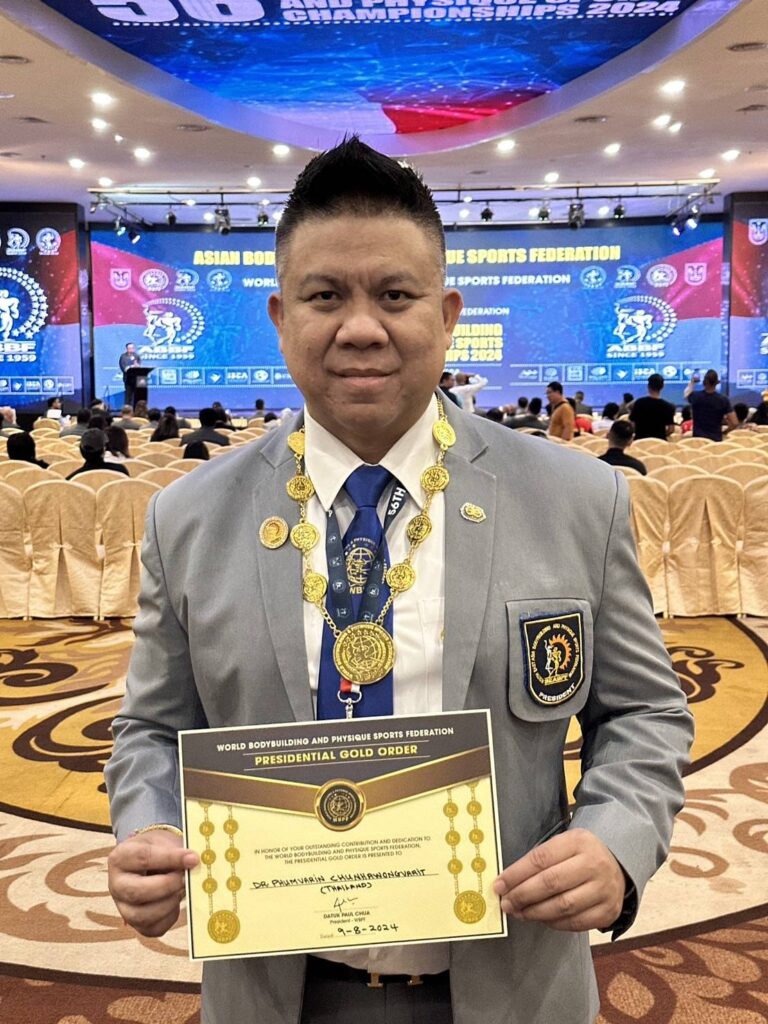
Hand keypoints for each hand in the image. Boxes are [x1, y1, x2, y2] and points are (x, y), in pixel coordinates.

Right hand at [108, 830, 198, 937]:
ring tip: (184, 888)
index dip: (170, 858)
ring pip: (144, 915)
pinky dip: (171, 916)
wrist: (151, 863)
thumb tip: (195, 862)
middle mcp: (116, 885)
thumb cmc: (158, 850)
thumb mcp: (164, 841)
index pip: (143, 858)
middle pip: (138, 891)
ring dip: (170, 902)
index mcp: (120, 858)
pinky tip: (178, 900)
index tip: (193, 858)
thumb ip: (177, 850)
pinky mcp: (137, 925)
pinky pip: (154, 928)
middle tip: (188, 878)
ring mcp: (124, 908)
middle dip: (169, 885)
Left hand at [492, 828, 625, 931]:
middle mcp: (594, 864)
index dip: (516, 874)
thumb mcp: (563, 844)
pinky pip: (575, 923)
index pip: (541, 859)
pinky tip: (541, 919)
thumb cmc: (581, 853)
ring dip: (535, 913)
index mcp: (578, 841)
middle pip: (551, 884)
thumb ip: (539, 860)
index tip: (498, 885)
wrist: (619, 863)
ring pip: (562, 906)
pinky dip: (553, 923)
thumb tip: (507, 882)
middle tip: (506, 904)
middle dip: (523, 896)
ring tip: (519, 913)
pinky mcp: (608, 912)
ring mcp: (604, 890)